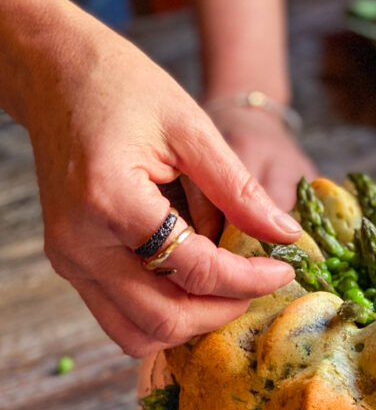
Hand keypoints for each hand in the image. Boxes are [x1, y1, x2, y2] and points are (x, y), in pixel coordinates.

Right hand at [24, 15, 301, 356]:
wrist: (56, 75)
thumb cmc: (123, 88)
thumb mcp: (192, 128)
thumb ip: (239, 189)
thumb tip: (286, 236)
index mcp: (110, 200)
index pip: (194, 269)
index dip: (248, 279)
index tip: (284, 269)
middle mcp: (81, 243)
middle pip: (163, 319)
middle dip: (220, 309)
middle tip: (255, 283)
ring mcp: (70, 260)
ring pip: (137, 334)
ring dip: (189, 320)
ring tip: (222, 283)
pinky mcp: (71, 266)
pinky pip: (121, 316)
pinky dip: (162, 310)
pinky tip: (190, 277)